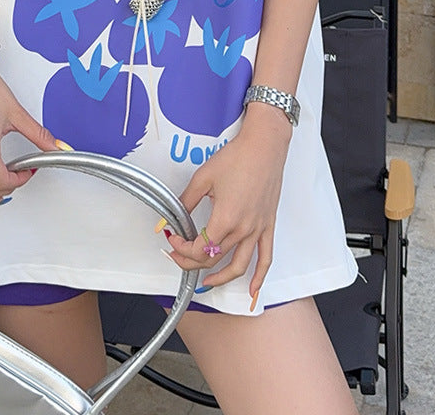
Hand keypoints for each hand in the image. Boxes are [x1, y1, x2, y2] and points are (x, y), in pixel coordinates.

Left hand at [164, 105, 290, 303]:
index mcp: (225, 218)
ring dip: (221, 279)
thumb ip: (184, 203)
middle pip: (214, 258)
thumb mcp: (203, 179)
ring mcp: (258, 229)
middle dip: (192, 261)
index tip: (173, 239)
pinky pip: (266, 258)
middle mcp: (243, 229)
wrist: (264, 145)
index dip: (182, 249)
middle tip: (179, 255)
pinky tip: (253, 290)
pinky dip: (259, 278)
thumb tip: (166, 219)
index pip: (199, 248)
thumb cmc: (236, 157)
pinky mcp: (268, 226)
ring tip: (206, 283)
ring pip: (239, 266)